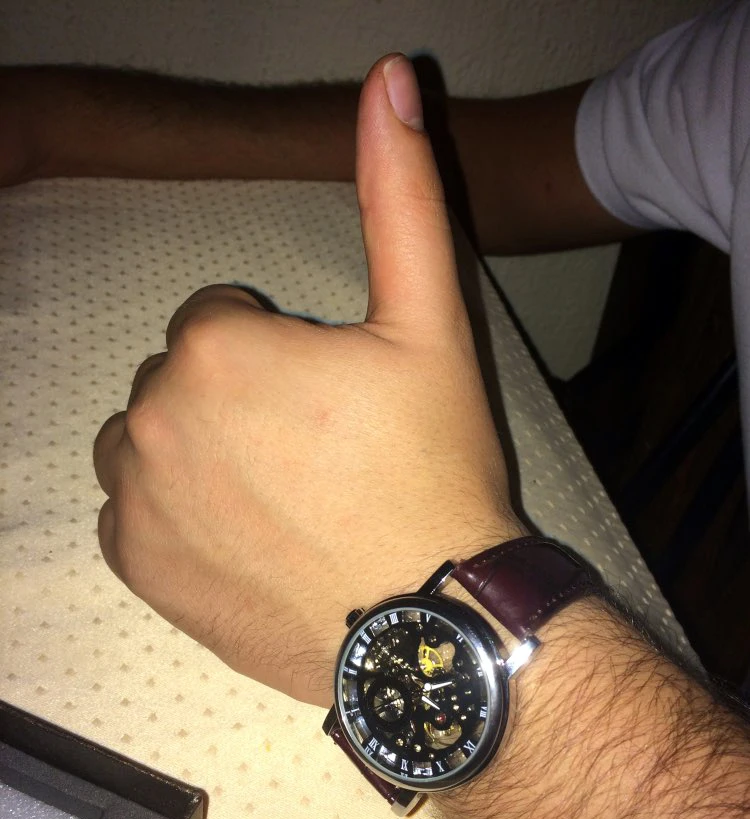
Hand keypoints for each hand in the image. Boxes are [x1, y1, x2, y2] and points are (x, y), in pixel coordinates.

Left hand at [93, 54, 522, 706]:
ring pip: (149, 440)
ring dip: (194, 451)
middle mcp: (151, 415)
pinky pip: (132, 510)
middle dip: (235, 401)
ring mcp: (133, 498)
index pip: (219, 319)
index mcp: (213, 346)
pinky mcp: (133, 567)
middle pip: (182, 380)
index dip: (280, 354)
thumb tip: (388, 76)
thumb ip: (399, 194)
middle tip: (314, 456)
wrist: (426, 620)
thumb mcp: (430, 325)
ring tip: (277, 497)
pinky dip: (171, 515)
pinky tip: (242, 538)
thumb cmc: (432, 470)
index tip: (330, 401)